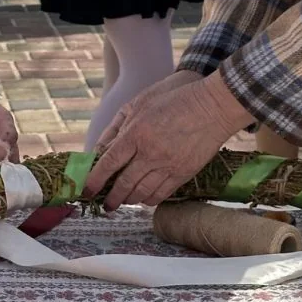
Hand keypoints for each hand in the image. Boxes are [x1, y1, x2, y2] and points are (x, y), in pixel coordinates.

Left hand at [85, 71, 251, 210]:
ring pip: (142, 193)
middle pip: (124, 184)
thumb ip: (116, 127)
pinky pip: (162, 194)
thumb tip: (99, 149)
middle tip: (105, 204)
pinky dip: (149, 199)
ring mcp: (168, 165)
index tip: (87, 190)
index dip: (95, 180)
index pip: (109, 163)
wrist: (214, 105)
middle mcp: (150, 152)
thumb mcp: (139, 103)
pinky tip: (144, 197)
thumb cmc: (174, 98)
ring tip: (123, 200)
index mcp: (136, 133)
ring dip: (129, 200)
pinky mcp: (184, 173)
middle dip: (112, 197)